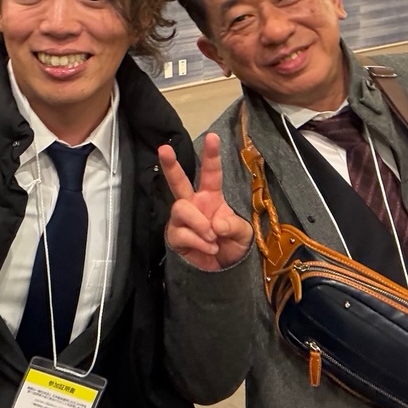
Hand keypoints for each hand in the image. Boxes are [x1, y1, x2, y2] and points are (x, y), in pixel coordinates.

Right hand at [159, 133, 252, 271]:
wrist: (221, 271)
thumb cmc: (231, 245)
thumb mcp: (243, 234)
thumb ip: (234, 226)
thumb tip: (216, 223)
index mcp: (211, 197)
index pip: (211, 173)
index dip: (211, 155)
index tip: (213, 136)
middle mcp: (193, 204)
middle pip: (178, 182)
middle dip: (171, 165)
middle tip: (164, 149)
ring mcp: (182, 220)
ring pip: (180, 208)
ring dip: (199, 223)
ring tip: (212, 238)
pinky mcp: (174, 236)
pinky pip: (181, 233)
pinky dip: (199, 241)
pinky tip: (208, 248)